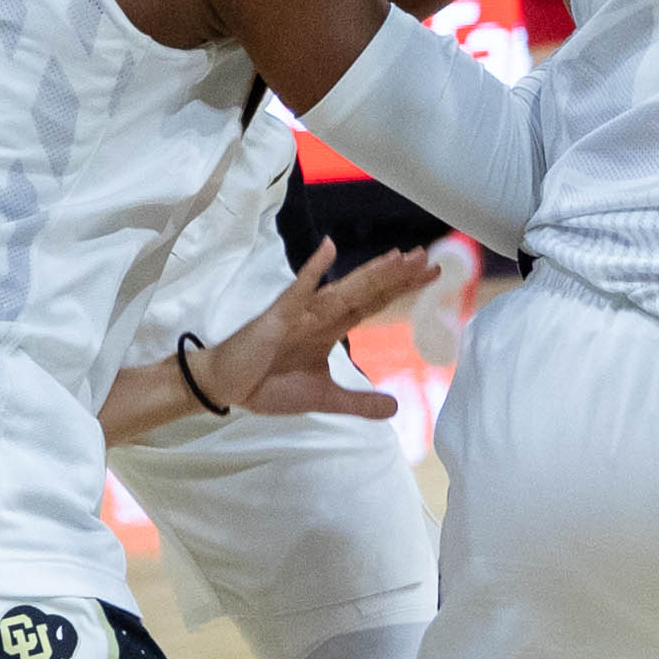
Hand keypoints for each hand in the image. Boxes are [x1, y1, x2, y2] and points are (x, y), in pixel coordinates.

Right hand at [200, 247, 428, 419]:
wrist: (228, 385)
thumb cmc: (270, 385)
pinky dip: (313, 270)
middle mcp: (321, 315)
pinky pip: (298, 290)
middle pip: (367, 292)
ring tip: (399, 257)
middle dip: (397, 276)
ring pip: (344, 290)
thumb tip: (396, 409)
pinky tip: (329, 248)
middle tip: (427, 257)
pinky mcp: (278, 316)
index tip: (431, 274)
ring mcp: (301, 312)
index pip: (373, 304)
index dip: (401, 289)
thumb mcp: (324, 399)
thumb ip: (359, 402)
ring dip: (371, 273)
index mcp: (330, 329)